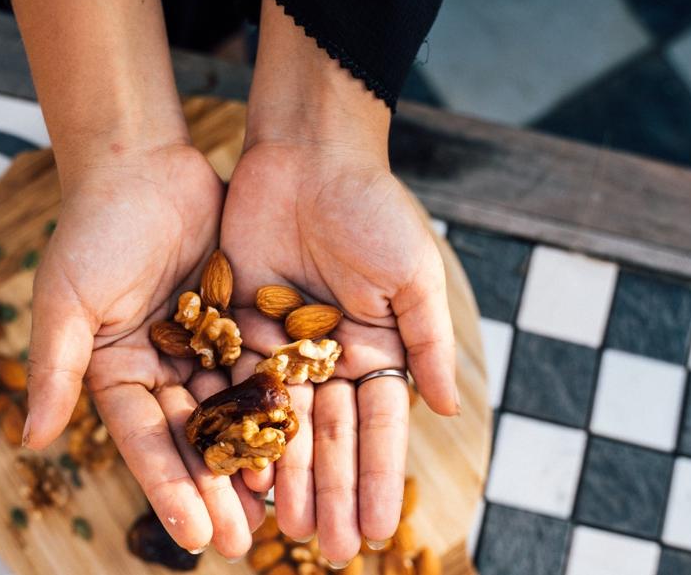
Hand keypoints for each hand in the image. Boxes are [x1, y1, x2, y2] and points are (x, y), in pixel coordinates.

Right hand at [13, 0, 263, 557]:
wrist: (142, 164)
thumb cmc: (94, 229)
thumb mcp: (66, 301)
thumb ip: (55, 370)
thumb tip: (30, 441)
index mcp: (116, 372)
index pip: (144, 442)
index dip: (169, 488)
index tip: (195, 536)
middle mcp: (160, 368)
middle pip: (193, 438)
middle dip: (217, 489)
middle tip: (246, 540)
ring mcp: (201, 347)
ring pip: (231, 411)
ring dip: (254, 457)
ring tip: (280, 506)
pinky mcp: (237, 321)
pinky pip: (259, 367)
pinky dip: (276, 402)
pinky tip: (301, 438)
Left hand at [221, 140, 457, 563]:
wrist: (307, 155)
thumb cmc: (372, 207)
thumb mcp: (413, 275)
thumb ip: (427, 343)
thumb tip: (451, 412)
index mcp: (376, 345)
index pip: (379, 426)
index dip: (377, 478)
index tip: (377, 530)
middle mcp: (329, 354)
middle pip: (330, 436)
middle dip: (332, 492)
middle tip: (330, 549)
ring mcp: (283, 344)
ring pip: (285, 423)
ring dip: (287, 476)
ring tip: (287, 530)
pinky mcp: (239, 325)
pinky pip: (240, 386)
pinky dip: (242, 429)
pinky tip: (242, 474)